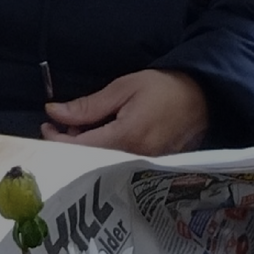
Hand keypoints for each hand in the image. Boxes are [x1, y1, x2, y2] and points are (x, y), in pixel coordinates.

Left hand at [41, 69, 208, 155]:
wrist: (206, 97)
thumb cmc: (164, 87)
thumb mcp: (123, 89)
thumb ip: (87, 106)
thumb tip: (54, 113)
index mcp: (126, 137)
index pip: (79, 148)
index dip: (56, 139)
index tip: (47, 124)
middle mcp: (136, 158)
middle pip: (89, 159)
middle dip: (71, 142)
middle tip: (67, 122)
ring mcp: (146, 165)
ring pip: (103, 162)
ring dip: (88, 145)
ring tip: (88, 125)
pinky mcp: (153, 166)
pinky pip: (119, 162)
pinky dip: (105, 149)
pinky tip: (105, 134)